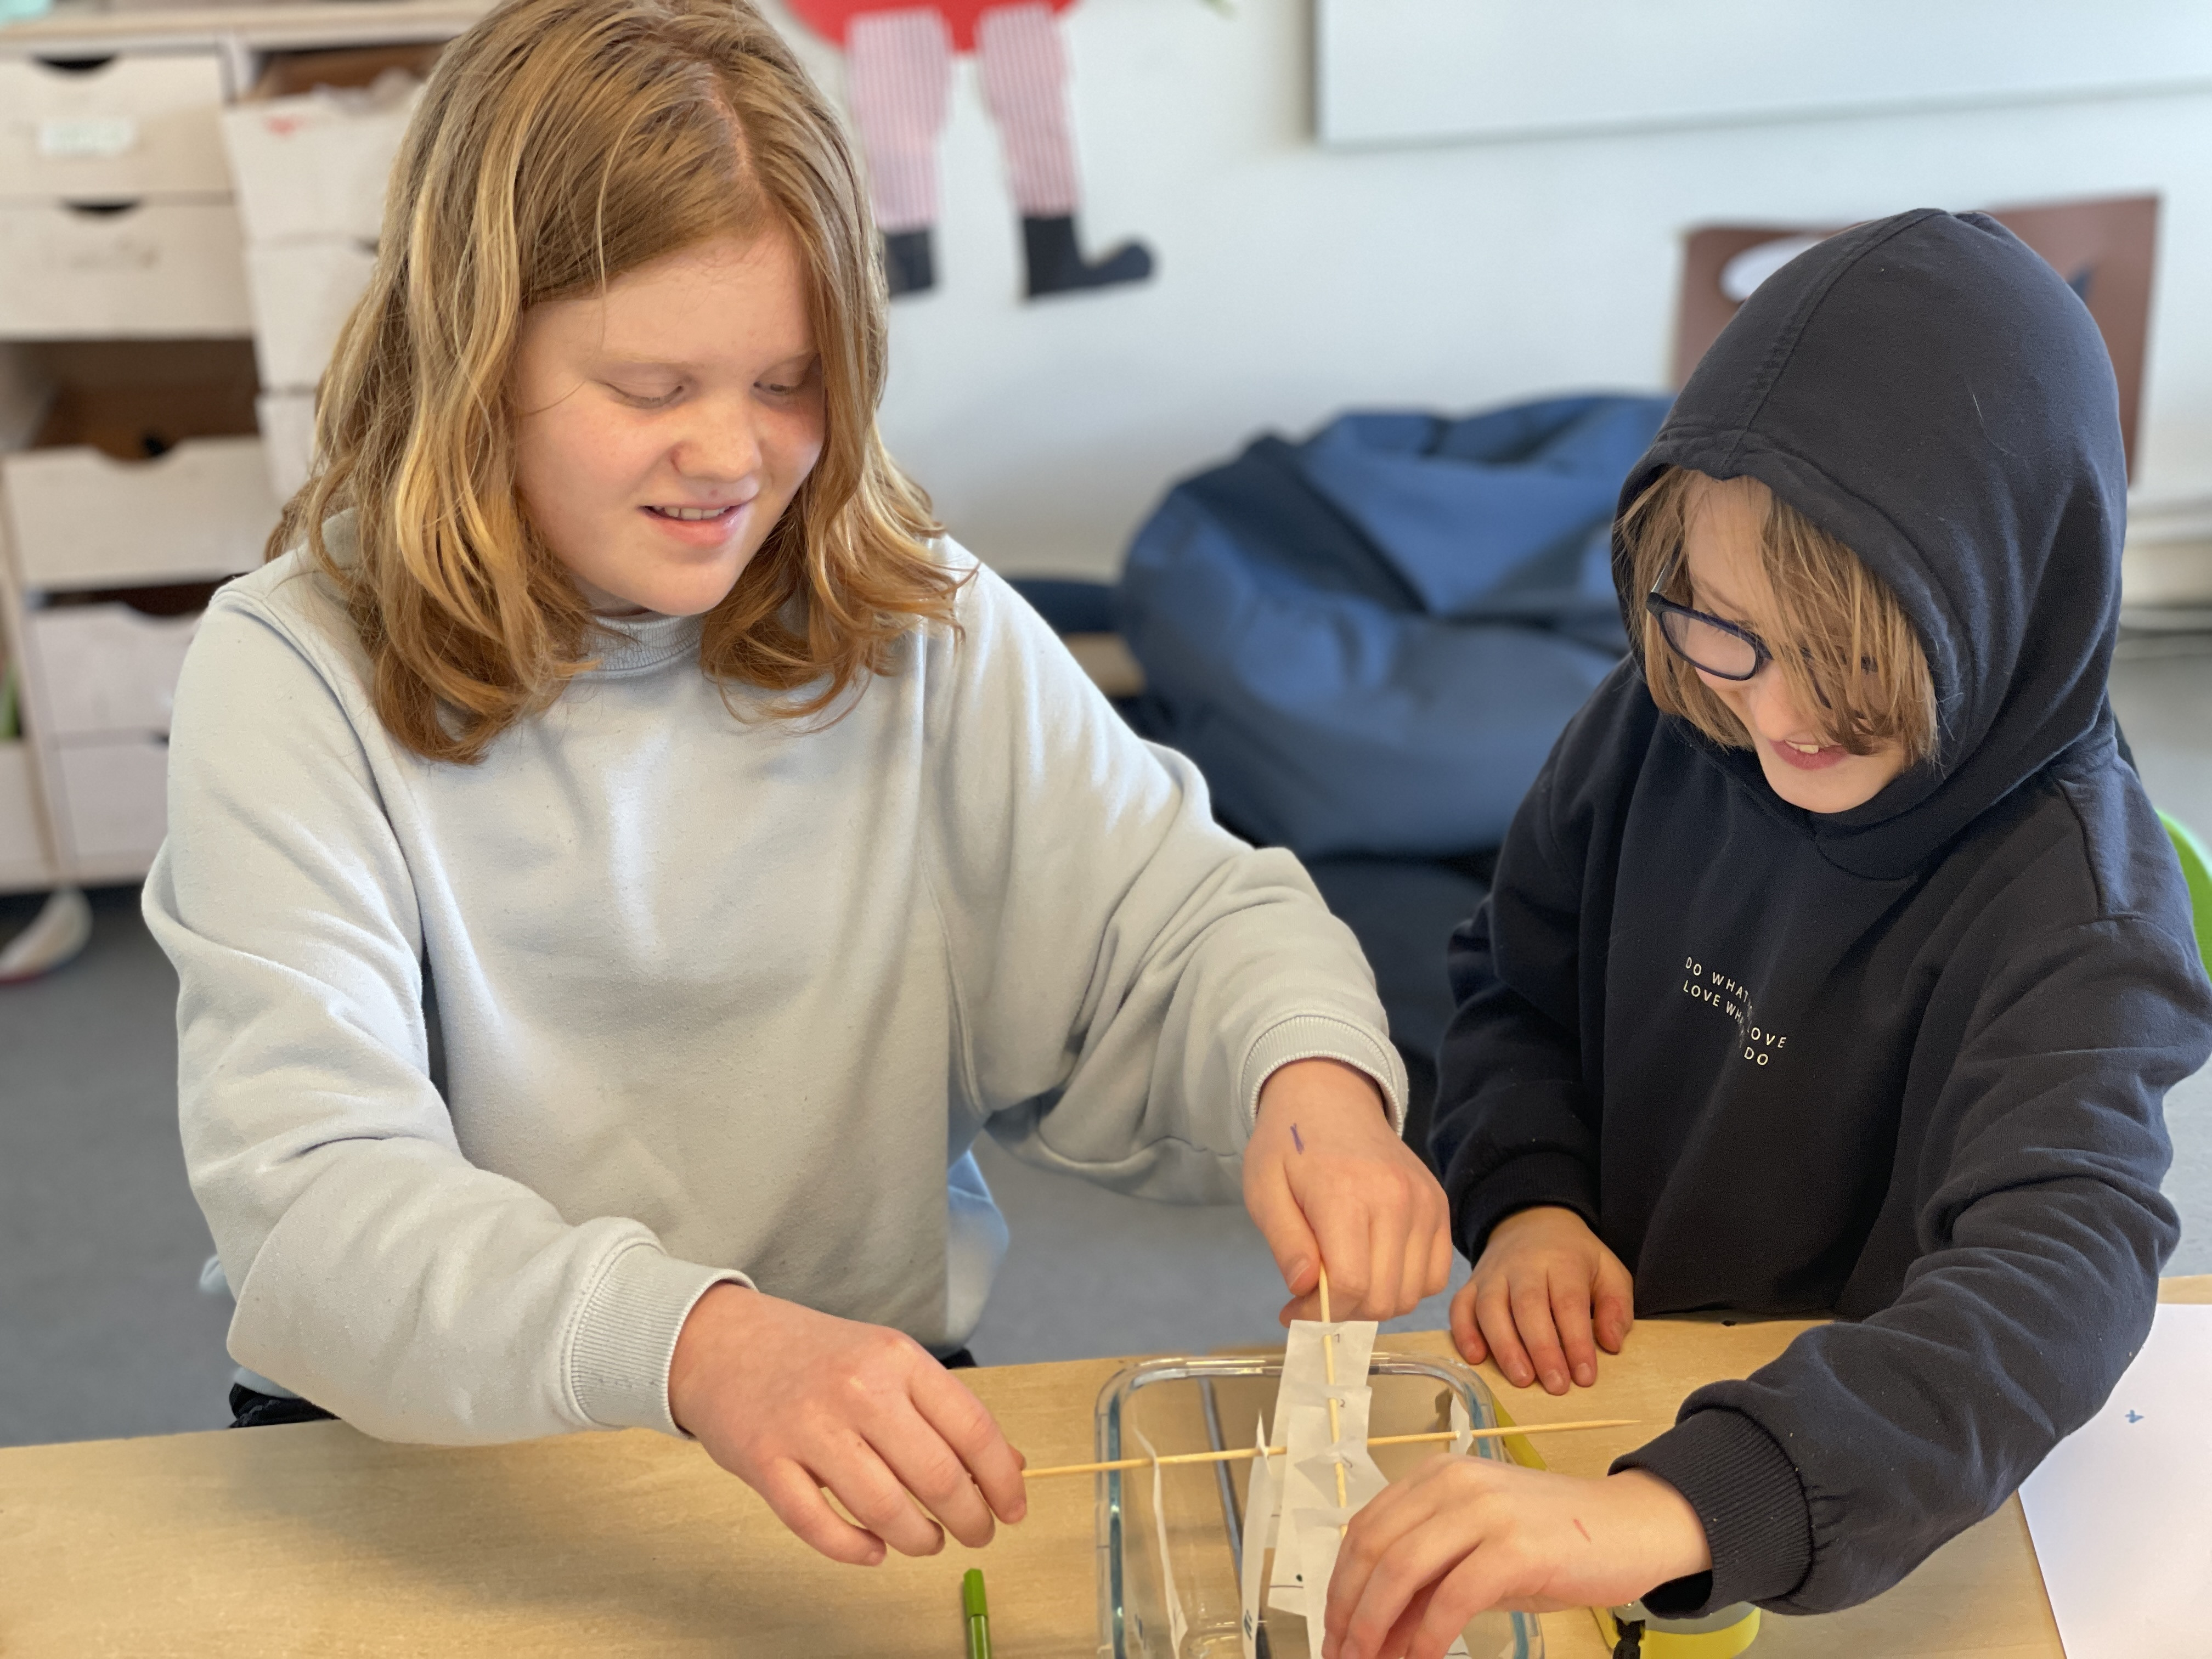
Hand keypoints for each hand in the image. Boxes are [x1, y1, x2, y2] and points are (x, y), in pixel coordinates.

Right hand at [668, 1284, 1026, 1565]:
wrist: (723, 1342)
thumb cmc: (814, 1357)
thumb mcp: (888, 1361)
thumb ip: (945, 1411)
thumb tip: (1010, 1465)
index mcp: (897, 1358)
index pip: (972, 1428)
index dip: (1002, 1480)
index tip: (1012, 1509)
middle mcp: (858, 1389)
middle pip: (936, 1476)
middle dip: (969, 1519)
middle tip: (976, 1533)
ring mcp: (809, 1427)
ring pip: (885, 1509)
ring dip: (919, 1539)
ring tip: (928, 1540)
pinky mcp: (765, 1463)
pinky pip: (820, 1526)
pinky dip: (856, 1550)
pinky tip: (874, 1549)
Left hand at [1244, 1057, 1451, 1323]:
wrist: (1330, 1097)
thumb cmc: (1289, 1144)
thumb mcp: (1264, 1189)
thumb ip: (1286, 1242)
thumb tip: (1304, 1289)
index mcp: (1346, 1194)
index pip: (1350, 1284)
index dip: (1320, 1314)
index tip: (1294, 1313)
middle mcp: (1396, 1199)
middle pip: (1383, 1297)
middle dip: (1344, 1313)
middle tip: (1313, 1298)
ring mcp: (1425, 1202)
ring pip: (1412, 1293)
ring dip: (1375, 1303)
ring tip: (1342, 1281)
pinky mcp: (1439, 1205)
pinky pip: (1435, 1274)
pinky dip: (1407, 1286)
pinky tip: (1374, 1268)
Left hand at [1321, 1457, 1709, 1658]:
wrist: (1633, 1527)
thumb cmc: (1557, 1543)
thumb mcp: (1479, 1554)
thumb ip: (1427, 1582)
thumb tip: (1376, 1631)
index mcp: (1437, 1476)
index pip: (1365, 1529)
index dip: (1339, 1585)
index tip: (1333, 1631)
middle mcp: (1454, 1483)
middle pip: (1372, 1548)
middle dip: (1348, 1611)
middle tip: (1342, 1655)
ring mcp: (1484, 1511)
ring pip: (1401, 1570)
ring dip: (1375, 1627)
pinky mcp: (1515, 1547)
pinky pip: (1451, 1598)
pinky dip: (1427, 1638)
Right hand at [1452, 1205, 1632, 1393]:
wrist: (1532, 1222)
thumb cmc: (1574, 1257)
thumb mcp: (1609, 1271)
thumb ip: (1615, 1306)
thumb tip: (1611, 1344)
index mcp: (1562, 1260)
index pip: (1569, 1302)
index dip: (1577, 1341)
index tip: (1585, 1376)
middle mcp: (1523, 1264)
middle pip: (1528, 1306)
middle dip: (1542, 1349)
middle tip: (1556, 1385)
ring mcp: (1493, 1274)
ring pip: (1491, 1309)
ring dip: (1505, 1347)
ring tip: (1522, 1379)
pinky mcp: (1472, 1284)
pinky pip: (1461, 1307)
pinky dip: (1464, 1333)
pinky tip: (1476, 1358)